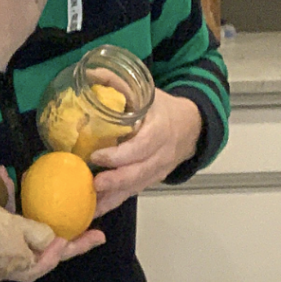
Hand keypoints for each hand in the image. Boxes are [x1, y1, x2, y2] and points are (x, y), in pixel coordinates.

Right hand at [0, 170, 105, 281]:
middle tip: (97, 233)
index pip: (33, 266)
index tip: (67, 242)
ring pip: (35, 237)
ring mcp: (1, 243)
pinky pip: (15, 217)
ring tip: (80, 211)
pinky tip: (15, 178)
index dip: (51, 257)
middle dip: (70, 244)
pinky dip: (21, 201)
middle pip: (44, 254)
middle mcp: (4, 257)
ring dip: (56, 225)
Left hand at [89, 89, 201, 216]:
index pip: (142, 147)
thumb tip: (89, 72)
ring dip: (113, 197)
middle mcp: (161, 154)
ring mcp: (158, 170)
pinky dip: (115, 202)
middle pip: (139, 172)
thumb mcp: (146, 92)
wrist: (191, 127)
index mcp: (160, 131)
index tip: (97, 156)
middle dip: (116, 181)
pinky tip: (96, 209)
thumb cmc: (163, 109)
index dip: (120, 155)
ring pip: (136, 187)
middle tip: (93, 184)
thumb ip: (119, 83)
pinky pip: (133, 193)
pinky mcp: (152, 180)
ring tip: (90, 205)